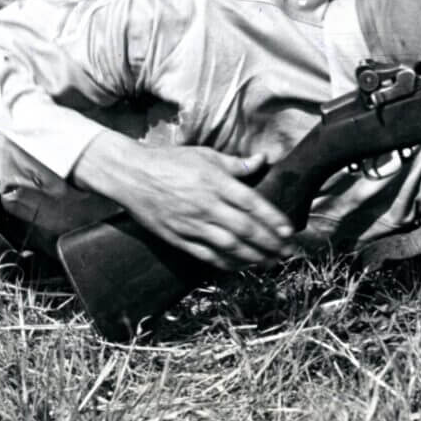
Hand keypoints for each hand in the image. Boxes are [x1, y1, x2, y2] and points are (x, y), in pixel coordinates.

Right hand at [72, 133, 297, 271]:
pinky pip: (206, 255)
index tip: (288, 230)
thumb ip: (236, 163)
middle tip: (288, 252)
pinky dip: (226, 263)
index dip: (272, 219)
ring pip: (228, 246)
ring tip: (271, 262)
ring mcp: (191, 224)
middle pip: (245, 229)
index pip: (251, 203)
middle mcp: (206, 205)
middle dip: (269, 243)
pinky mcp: (178, 238)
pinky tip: (241, 266)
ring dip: (253, 257)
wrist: (132, 176)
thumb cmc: (170, 162)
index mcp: (215, 182)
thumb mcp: (205, 155)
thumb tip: (263, 160)